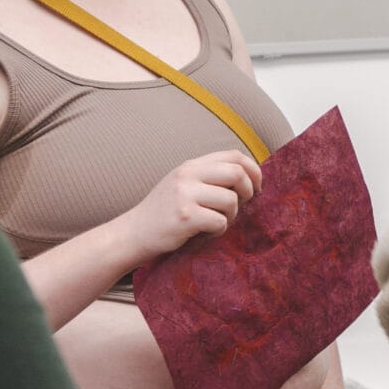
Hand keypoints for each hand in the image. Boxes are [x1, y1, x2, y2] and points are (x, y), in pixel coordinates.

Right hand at [120, 150, 259, 262]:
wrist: (133, 234)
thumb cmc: (164, 212)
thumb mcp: (184, 185)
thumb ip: (210, 177)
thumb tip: (250, 178)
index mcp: (190, 165)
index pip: (234, 155)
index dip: (253, 170)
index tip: (256, 187)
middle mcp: (187, 175)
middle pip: (237, 173)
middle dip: (248, 192)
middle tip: (241, 206)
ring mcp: (184, 195)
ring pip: (231, 200)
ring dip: (232, 216)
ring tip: (216, 222)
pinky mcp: (185, 216)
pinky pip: (220, 222)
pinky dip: (219, 231)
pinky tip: (205, 233)